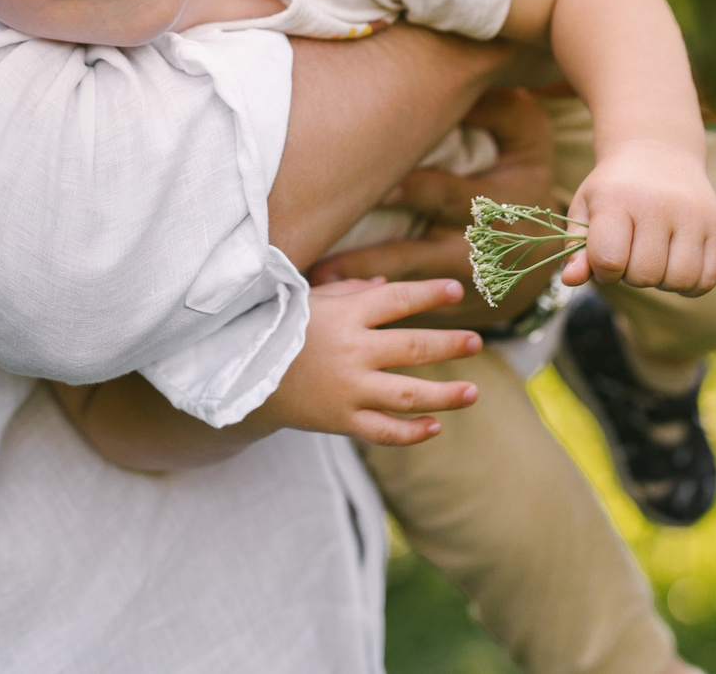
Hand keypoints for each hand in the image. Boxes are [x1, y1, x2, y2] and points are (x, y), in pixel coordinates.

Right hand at [252, 278, 481, 445]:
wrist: (239, 375)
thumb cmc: (276, 328)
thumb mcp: (309, 300)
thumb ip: (349, 292)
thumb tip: (384, 283)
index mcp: (345, 315)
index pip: (398, 299)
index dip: (430, 294)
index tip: (458, 291)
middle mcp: (351, 351)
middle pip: (413, 347)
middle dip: (450, 344)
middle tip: (476, 341)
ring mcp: (347, 389)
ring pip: (408, 395)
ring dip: (445, 395)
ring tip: (472, 392)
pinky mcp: (340, 420)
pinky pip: (384, 430)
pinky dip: (412, 432)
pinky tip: (435, 426)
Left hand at [307, 88, 554, 326]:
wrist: (555, 251)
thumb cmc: (523, 176)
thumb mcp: (526, 136)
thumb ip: (495, 109)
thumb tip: (453, 81)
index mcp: (501, 202)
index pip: (452, 197)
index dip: (417, 192)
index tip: (379, 189)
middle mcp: (484, 250)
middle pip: (422, 257)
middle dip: (375, 260)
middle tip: (326, 262)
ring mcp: (471, 287)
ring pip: (411, 291)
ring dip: (365, 290)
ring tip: (316, 285)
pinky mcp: (457, 312)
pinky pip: (415, 315)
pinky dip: (378, 311)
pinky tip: (334, 306)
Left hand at [563, 141, 715, 293]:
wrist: (658, 152)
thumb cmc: (614, 188)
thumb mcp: (586, 208)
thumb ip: (576, 248)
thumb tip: (570, 280)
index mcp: (617, 199)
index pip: (609, 260)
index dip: (604, 272)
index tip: (605, 257)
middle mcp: (658, 204)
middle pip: (645, 275)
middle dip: (632, 275)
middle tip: (631, 253)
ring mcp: (693, 215)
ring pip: (679, 281)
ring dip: (662, 282)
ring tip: (654, 258)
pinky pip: (707, 279)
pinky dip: (690, 284)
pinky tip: (676, 264)